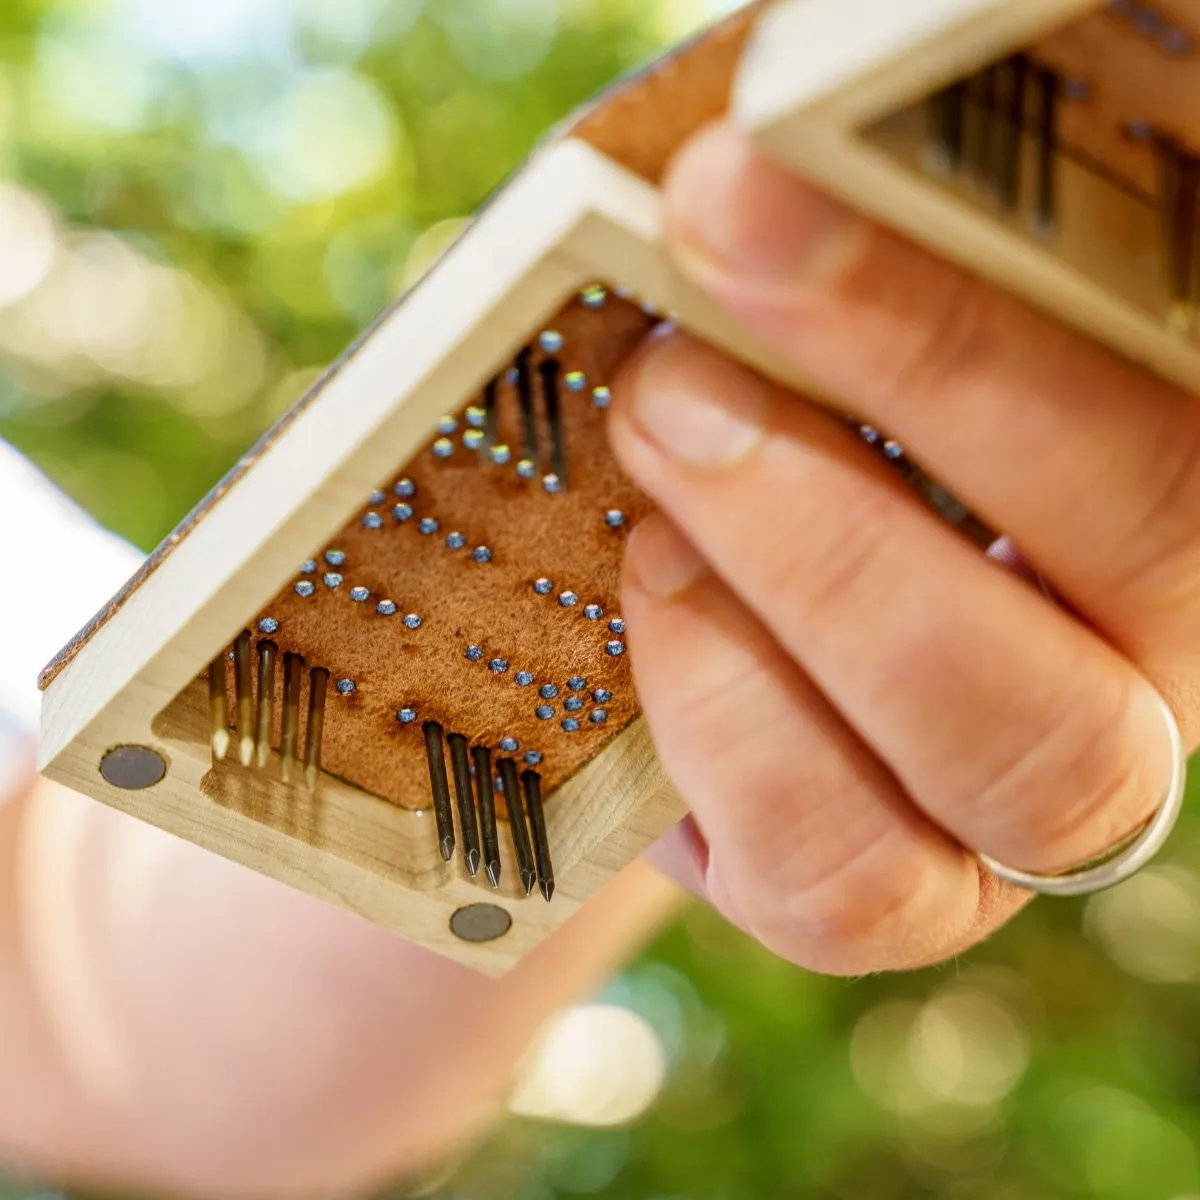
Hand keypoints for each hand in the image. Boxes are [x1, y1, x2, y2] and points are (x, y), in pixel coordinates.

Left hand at [611, 122, 1196, 976]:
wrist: (679, 601)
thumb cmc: (760, 419)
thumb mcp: (803, 324)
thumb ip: (832, 258)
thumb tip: (762, 154)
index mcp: (1168, 465)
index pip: (1167, 380)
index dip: (976, 292)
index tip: (748, 185)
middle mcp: (1150, 640)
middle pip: (1157, 538)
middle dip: (904, 404)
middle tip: (679, 356)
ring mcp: (1038, 799)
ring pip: (1024, 749)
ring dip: (811, 584)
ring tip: (654, 466)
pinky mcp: (901, 900)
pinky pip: (856, 877)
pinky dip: (732, 733)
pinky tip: (651, 601)